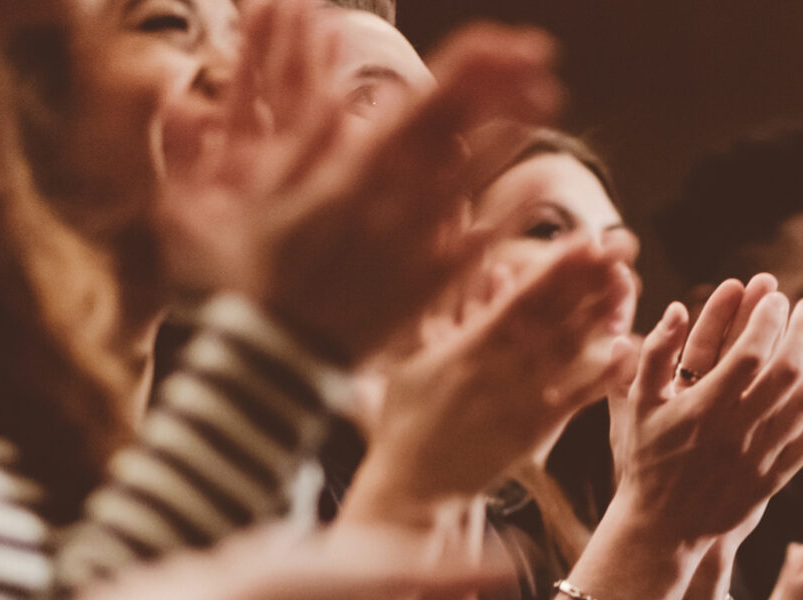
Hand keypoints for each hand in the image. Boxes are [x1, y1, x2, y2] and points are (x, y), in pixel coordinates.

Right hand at [158, 1, 563, 359]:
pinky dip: (512, 212)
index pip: (423, 106)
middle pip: (460, 133)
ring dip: (514, 135)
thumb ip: (300, 140)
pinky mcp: (431, 285)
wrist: (275, 355)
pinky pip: (481, 243)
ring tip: (545, 98)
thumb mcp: (259, 195)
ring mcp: (418, 246)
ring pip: (477, 180)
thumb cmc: (257, 271)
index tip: (506, 42)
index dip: (471, 69)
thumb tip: (329, 91)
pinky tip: (539, 186)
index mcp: (354, 172)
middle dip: (502, 87)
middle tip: (540, 57)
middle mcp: (394, 203)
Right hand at [349, 232, 638, 518]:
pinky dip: (602, 375)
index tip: (584, 240)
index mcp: (469, 346)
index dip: (555, 269)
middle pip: (553, 317)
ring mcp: (521, 400)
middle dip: (587, 280)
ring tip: (628, 284)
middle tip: (621, 248)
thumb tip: (495, 269)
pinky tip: (628, 350)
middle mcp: (500, 369)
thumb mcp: (418, 355)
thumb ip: (458, 312)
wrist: (414, 486)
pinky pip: (575, 398)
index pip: (520, 299)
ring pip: (569, 351)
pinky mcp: (536, 430)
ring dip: (600, 317)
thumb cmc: (408, 417)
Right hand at [609, 276, 802, 547]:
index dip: (767, 320)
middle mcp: (735, 433)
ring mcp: (759, 458)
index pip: (748, 354)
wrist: (661, 530)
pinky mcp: (773, 480)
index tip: (776, 297)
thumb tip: (676, 308)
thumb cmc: (645, 463)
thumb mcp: (636, 407)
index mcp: (701, 411)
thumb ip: (653, 355)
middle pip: (787, 372)